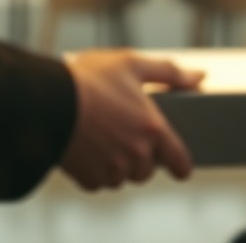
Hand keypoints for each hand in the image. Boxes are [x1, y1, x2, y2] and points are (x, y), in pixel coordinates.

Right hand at [60, 50, 204, 191]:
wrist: (45, 100)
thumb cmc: (90, 78)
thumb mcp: (132, 63)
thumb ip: (169, 72)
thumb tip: (199, 77)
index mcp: (152, 130)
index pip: (180, 163)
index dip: (180, 163)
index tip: (176, 160)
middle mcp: (136, 155)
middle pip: (148, 170)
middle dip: (142, 156)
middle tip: (126, 132)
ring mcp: (111, 170)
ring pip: (124, 177)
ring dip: (119, 164)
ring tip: (105, 137)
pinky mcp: (88, 179)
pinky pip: (100, 181)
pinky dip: (96, 170)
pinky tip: (88, 148)